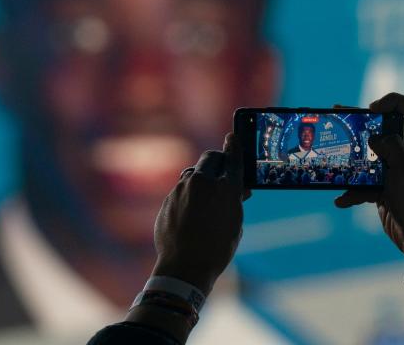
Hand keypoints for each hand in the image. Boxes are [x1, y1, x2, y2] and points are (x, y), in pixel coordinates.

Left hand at [151, 133, 249, 293]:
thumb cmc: (217, 249)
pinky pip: (181, 191)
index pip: (233, 159)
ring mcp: (182, 189)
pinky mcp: (168, 200)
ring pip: (193, 175)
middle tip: (222, 172)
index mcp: (226, 188)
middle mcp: (203, 183)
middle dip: (217, 162)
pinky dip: (188, 196)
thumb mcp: (235, 224)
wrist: (184, 267)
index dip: (235, 146)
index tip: (233, 137)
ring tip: (206, 201)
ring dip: (201, 181)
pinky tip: (190, 216)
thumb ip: (234, 201)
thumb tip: (235, 189)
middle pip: (210, 159)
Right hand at [335, 93, 403, 255]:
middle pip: (387, 131)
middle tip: (341, 114)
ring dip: (355, 159)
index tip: (372, 108)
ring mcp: (400, 172)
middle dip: (364, 125)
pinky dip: (355, 190)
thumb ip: (391, 148)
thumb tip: (375, 139)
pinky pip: (368, 182)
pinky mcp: (388, 188)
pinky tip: (342, 199)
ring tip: (333, 152)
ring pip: (373, 157)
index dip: (394, 102)